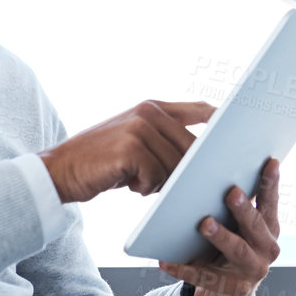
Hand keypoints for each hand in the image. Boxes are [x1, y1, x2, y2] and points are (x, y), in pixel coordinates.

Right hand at [37, 100, 214, 204]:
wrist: (59, 171)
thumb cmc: (101, 163)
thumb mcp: (134, 143)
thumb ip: (163, 141)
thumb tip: (202, 163)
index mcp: (152, 107)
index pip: (200, 110)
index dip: (220, 122)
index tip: (236, 138)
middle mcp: (148, 113)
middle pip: (191, 148)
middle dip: (188, 173)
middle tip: (172, 186)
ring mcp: (139, 128)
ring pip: (175, 167)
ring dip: (161, 183)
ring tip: (138, 182)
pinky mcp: (130, 149)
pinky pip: (157, 177)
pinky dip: (145, 188)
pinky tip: (128, 184)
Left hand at [159, 157, 281, 295]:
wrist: (232, 292)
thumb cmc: (234, 247)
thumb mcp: (243, 229)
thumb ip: (240, 207)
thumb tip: (221, 171)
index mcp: (270, 229)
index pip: (271, 202)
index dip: (271, 183)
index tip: (269, 162)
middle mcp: (266, 249)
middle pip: (255, 226)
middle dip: (244, 210)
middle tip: (232, 193)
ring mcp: (250, 270)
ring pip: (236, 250)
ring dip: (221, 236)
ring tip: (205, 224)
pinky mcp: (229, 288)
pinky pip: (203, 276)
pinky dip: (183, 269)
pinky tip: (166, 261)